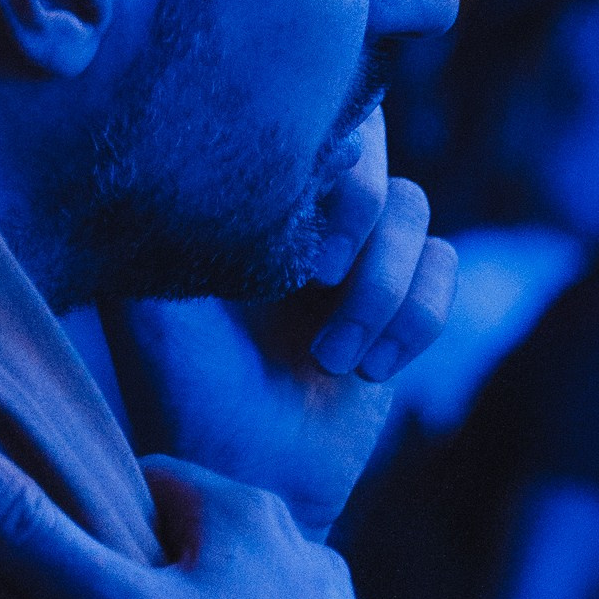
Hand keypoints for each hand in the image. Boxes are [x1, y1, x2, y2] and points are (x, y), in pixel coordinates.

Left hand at [100, 134, 453, 535]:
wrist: (246, 482)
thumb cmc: (183, 395)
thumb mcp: (153, 304)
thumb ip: (171, 222)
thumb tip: (215, 142)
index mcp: (243, 196)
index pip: (305, 116)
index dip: (322, 143)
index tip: (301, 202)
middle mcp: (301, 212)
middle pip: (373, 142)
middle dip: (359, 208)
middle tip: (319, 274)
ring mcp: (353, 255)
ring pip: (414, 206)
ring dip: (382, 287)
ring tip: (332, 359)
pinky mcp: (398, 301)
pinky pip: (444, 264)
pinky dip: (415, 318)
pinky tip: (366, 372)